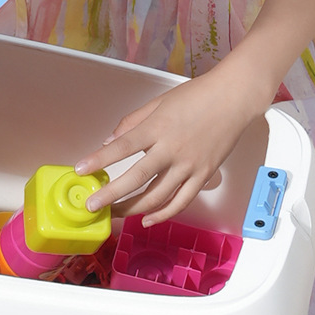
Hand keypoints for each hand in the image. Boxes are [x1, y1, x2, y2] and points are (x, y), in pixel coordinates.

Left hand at [77, 65, 266, 225]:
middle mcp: (171, 149)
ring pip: (157, 197)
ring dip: (132, 209)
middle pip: (136, 179)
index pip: (121, 147)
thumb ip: (132, 122)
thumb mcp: (158, 102)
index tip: (80, 170)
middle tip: (92, 206)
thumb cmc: (197, 95)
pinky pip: (181, 202)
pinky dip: (163, 215)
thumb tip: (111, 140)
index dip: (98, 160)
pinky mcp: (203, 176)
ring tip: (115, 214)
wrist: (234, 98)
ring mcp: (189, 165)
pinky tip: (147, 219)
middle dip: (110, 195)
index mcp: (157, 128)